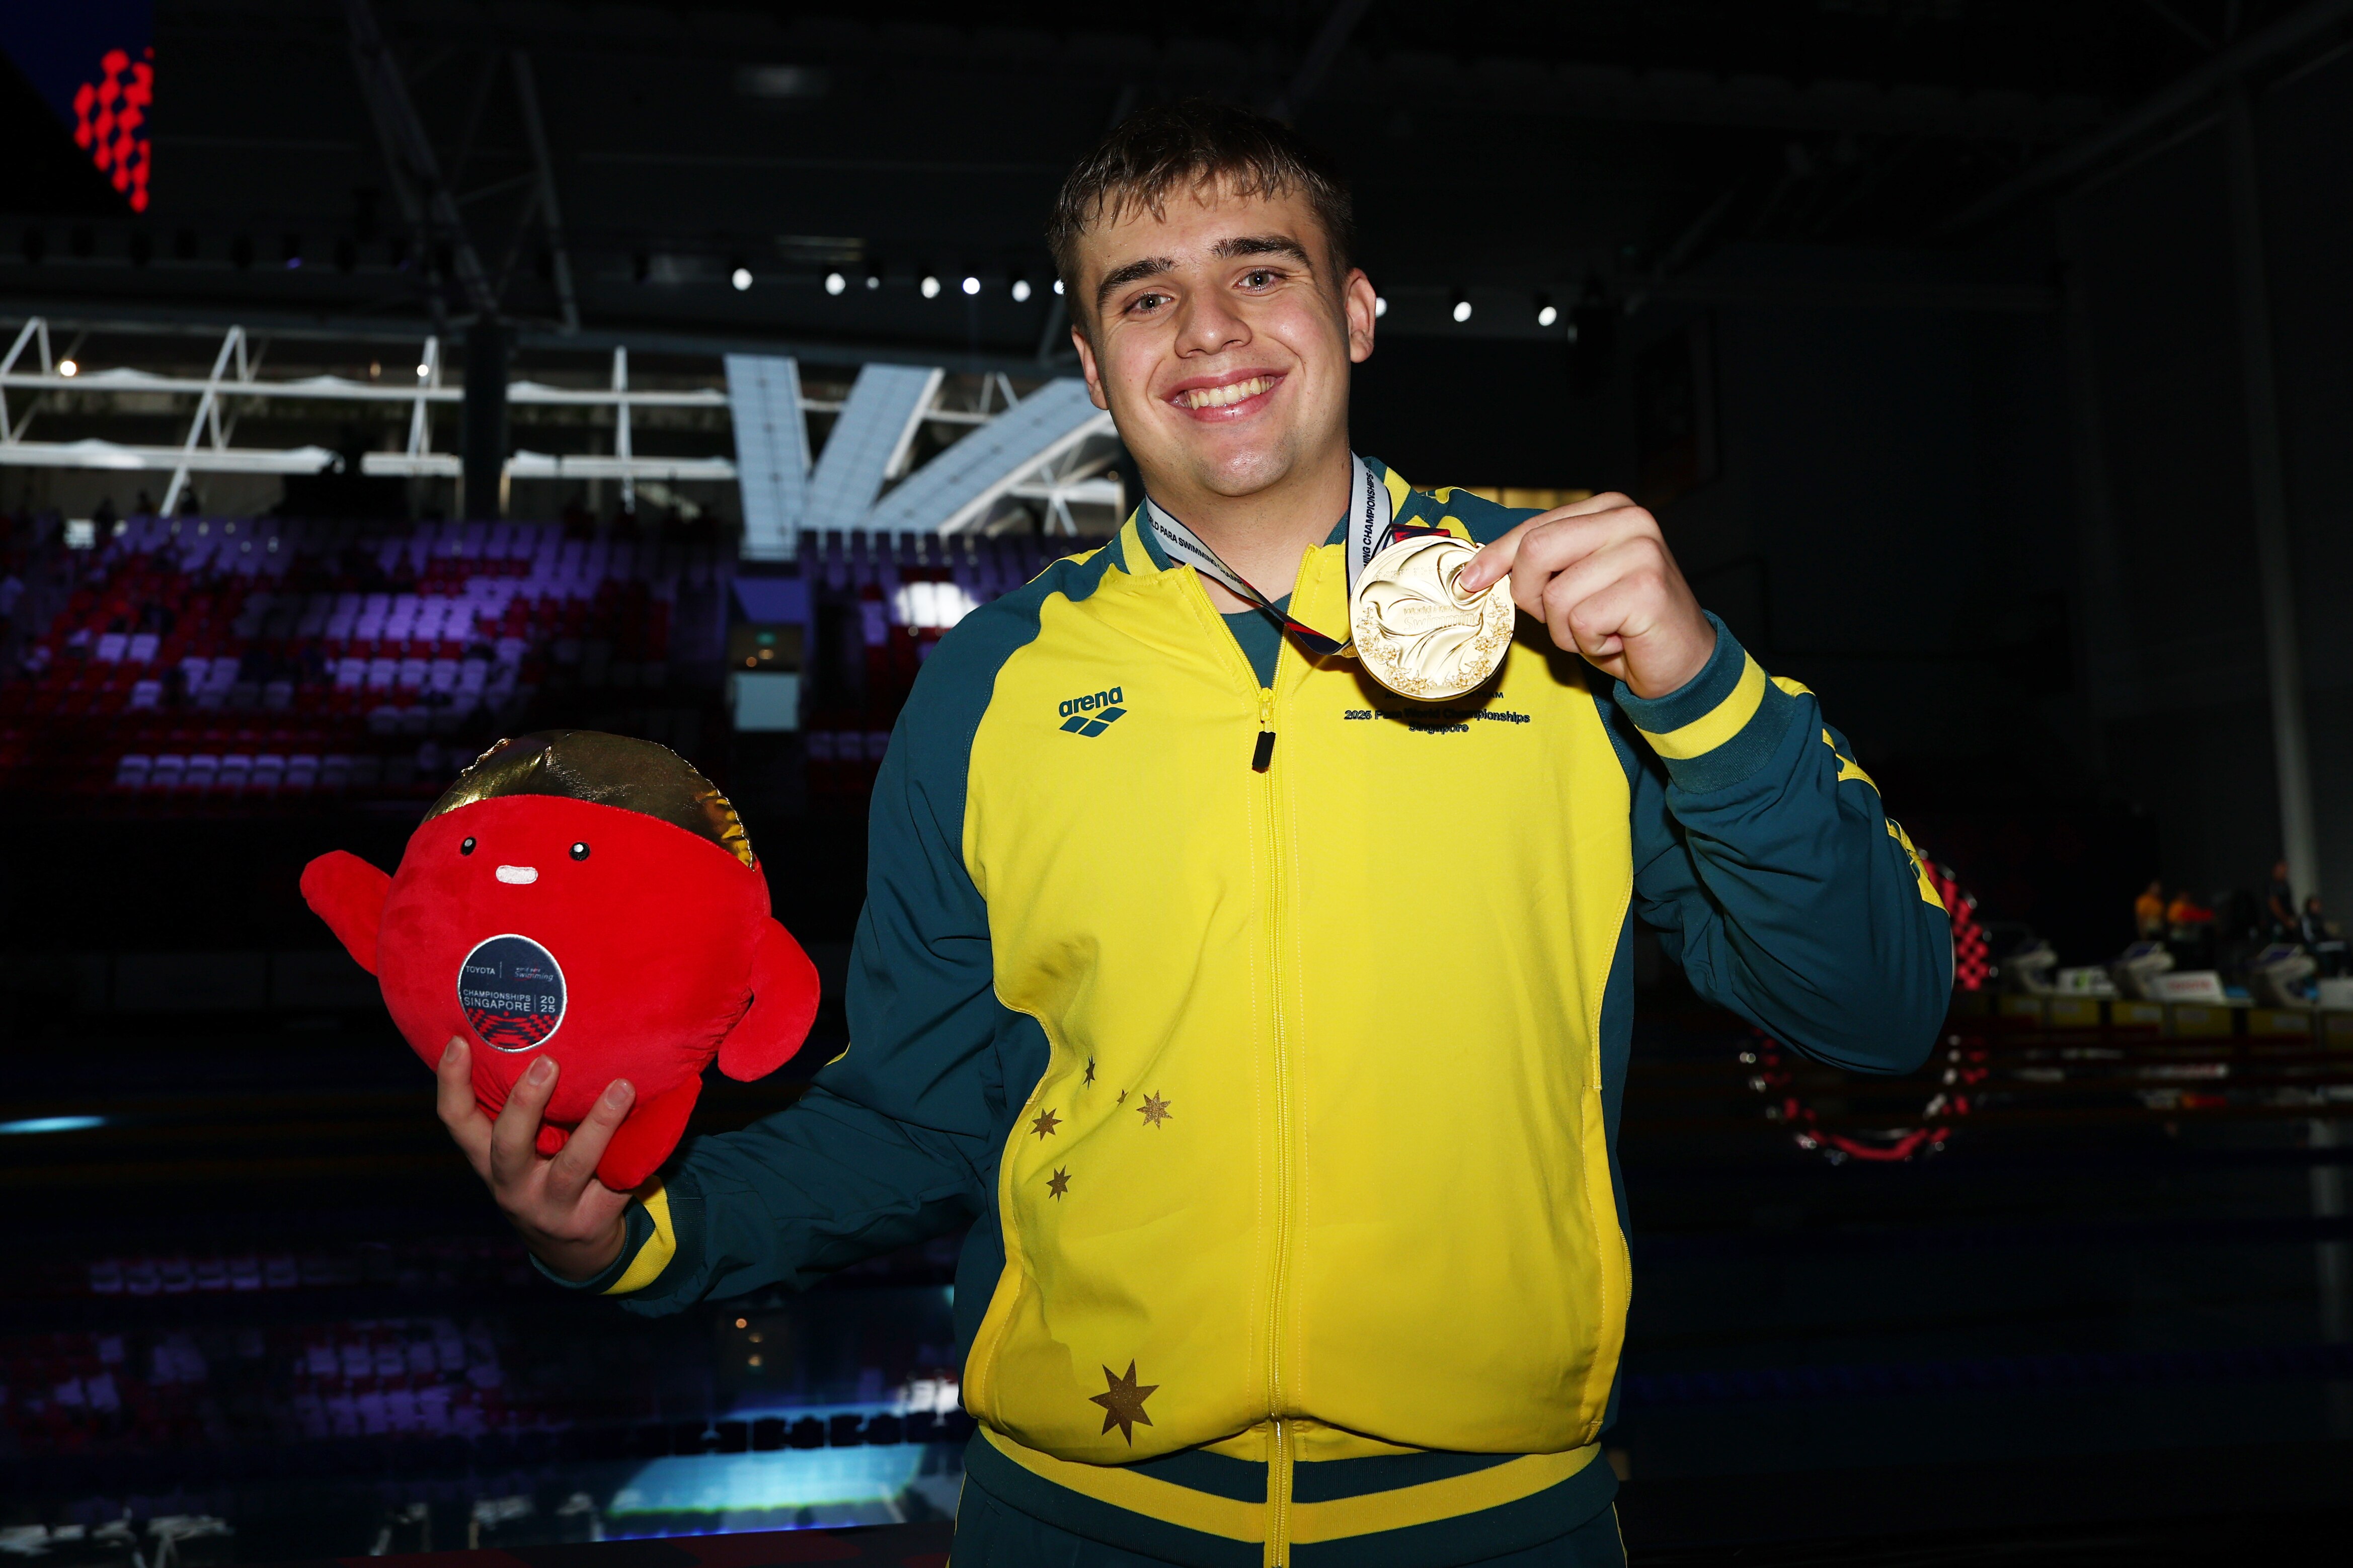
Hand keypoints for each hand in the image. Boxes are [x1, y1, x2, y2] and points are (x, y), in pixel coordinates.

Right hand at [436, 1038, 634, 1282]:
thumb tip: (537, 1031)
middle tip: (548, 1063)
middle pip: (509, 1146)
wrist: (572, 1249)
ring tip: (623, 1087)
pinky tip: (656, 1120)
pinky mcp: (593, 1219)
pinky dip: (636, 1152)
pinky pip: (617, 1181)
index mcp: (487, 1161)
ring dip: (599, 1124)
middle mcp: (512, 1186)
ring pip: (573, 1165)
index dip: (452, 1083)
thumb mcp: (521, 1152)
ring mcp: (552, 1206)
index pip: (457, 1123)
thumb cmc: (543, 1174)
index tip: (460, 1040)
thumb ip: (520, 1111)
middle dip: (526, 1104)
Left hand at [1456, 492, 1714, 698]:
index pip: (1533, 528)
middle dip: (1532, 597)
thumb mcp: (1575, 584)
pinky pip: (1580, 621)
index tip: (1469, 581)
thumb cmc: (1623, 623)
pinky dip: (1590, 643)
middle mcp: (1629, 519)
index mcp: (1608, 508)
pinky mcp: (1646, 588)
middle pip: (1536, 551)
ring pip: (1555, 595)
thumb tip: (1477, 572)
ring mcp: (1641, 551)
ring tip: (1602, 629)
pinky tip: (1618, 638)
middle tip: (1564, 619)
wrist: (1682, 661)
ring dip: (1567, 630)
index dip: (1495, 557)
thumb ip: (1540, 567)